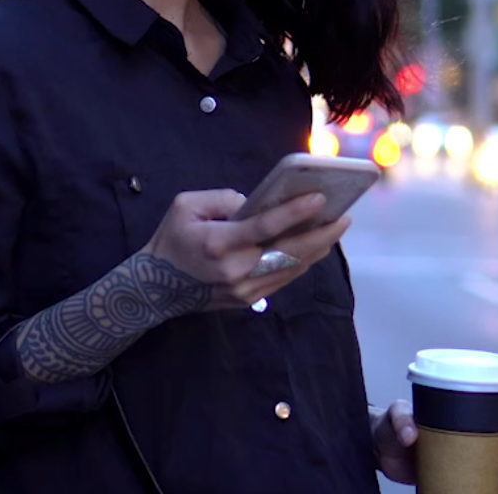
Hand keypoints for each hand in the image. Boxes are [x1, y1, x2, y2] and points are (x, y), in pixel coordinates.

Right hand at [141, 188, 350, 311]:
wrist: (153, 289)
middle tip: (344, 217)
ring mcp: (244, 289)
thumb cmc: (171, 240)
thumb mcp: (187, 206)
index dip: (295, 212)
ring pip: (292, 268)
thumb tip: (258, 203)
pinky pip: (283, 278)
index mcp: (219, 244)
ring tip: (336, 228)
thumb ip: (224, 199)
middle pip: (290, 252)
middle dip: (322, 234)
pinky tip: (314, 246)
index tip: (320, 198)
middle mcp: (236, 270)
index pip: (265, 227)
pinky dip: (302, 261)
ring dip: (317, 248)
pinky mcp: (248, 300)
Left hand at [370, 394, 497, 489]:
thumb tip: (411, 435)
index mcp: (461, 408)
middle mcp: (470, 430)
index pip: (496, 401)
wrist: (380, 451)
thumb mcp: (395, 414)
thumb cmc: (391, 424)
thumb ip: (401, 420)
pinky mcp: (461, 476)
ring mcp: (467, 455)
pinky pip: (487, 484)